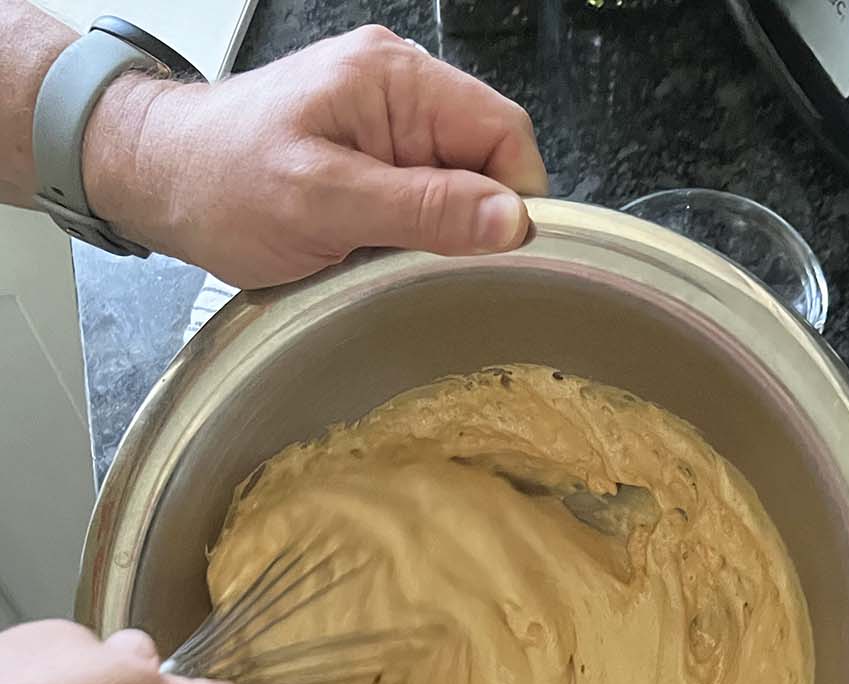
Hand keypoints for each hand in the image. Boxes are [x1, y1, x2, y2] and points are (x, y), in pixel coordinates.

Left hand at [81, 25, 548, 287]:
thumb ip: (423, 210)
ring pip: (461, 188)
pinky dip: (413, 235)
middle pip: (488, 162)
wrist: (157, 179)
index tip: (493, 256)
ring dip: (438, 234)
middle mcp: (400, 91)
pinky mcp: (374, 158)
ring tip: (385, 254)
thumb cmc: (220, 182)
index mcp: (396, 80)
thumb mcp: (324, 203)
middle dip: (471, 222)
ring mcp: (388, 124)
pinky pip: (426, 200)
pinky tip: (376, 250)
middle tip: (421, 261)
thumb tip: (511, 221)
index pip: (506, 133)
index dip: (513, 199)